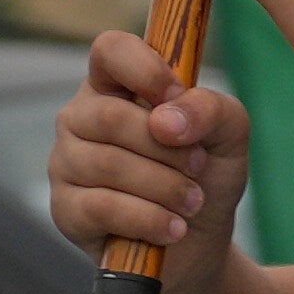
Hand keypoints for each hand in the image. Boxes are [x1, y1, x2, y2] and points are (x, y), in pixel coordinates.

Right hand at [47, 32, 249, 274]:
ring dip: (164, 187)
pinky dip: (148, 219)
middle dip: (166, 148)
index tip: (177, 95)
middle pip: (111, 116)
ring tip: (193, 203)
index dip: (144, 69)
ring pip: (107, 164)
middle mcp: (82, 117)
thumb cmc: (205, 175)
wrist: (199, 243)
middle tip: (199, 167)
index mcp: (117, 85)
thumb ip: (211, 109)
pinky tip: (173, 228)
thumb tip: (165, 120)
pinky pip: (101, 207)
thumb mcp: (228, 135)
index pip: (110, 50)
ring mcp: (66, 163)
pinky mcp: (65, 210)